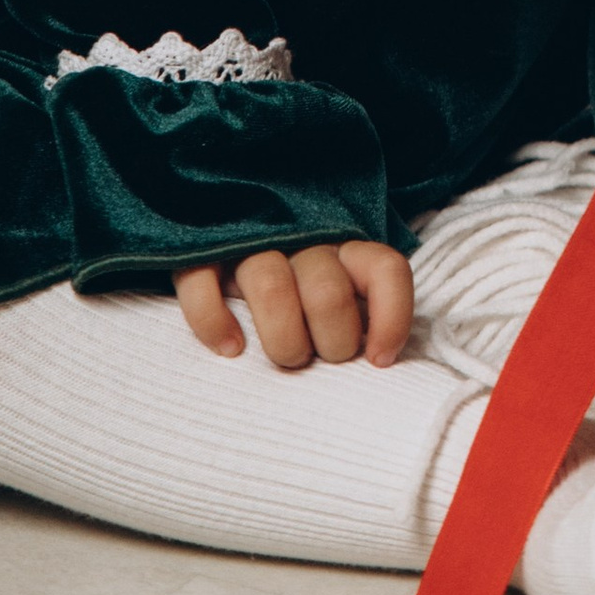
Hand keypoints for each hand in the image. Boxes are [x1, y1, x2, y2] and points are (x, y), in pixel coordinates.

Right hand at [173, 240, 413, 368]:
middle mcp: (302, 241)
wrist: (234, 235)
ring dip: (283, 339)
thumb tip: (380, 360)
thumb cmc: (301, 291)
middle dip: (332, 341)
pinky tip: (230, 348)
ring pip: (271, 287)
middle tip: (321, 358)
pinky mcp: (203, 253)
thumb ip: (363, 316)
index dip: (391, 317)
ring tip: (286, 360)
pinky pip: (203, 284)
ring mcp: (251, 243)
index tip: (380, 359)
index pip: (385, 270)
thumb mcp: (343, 294)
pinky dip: (215, 322)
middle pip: (328, 291)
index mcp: (344, 248)